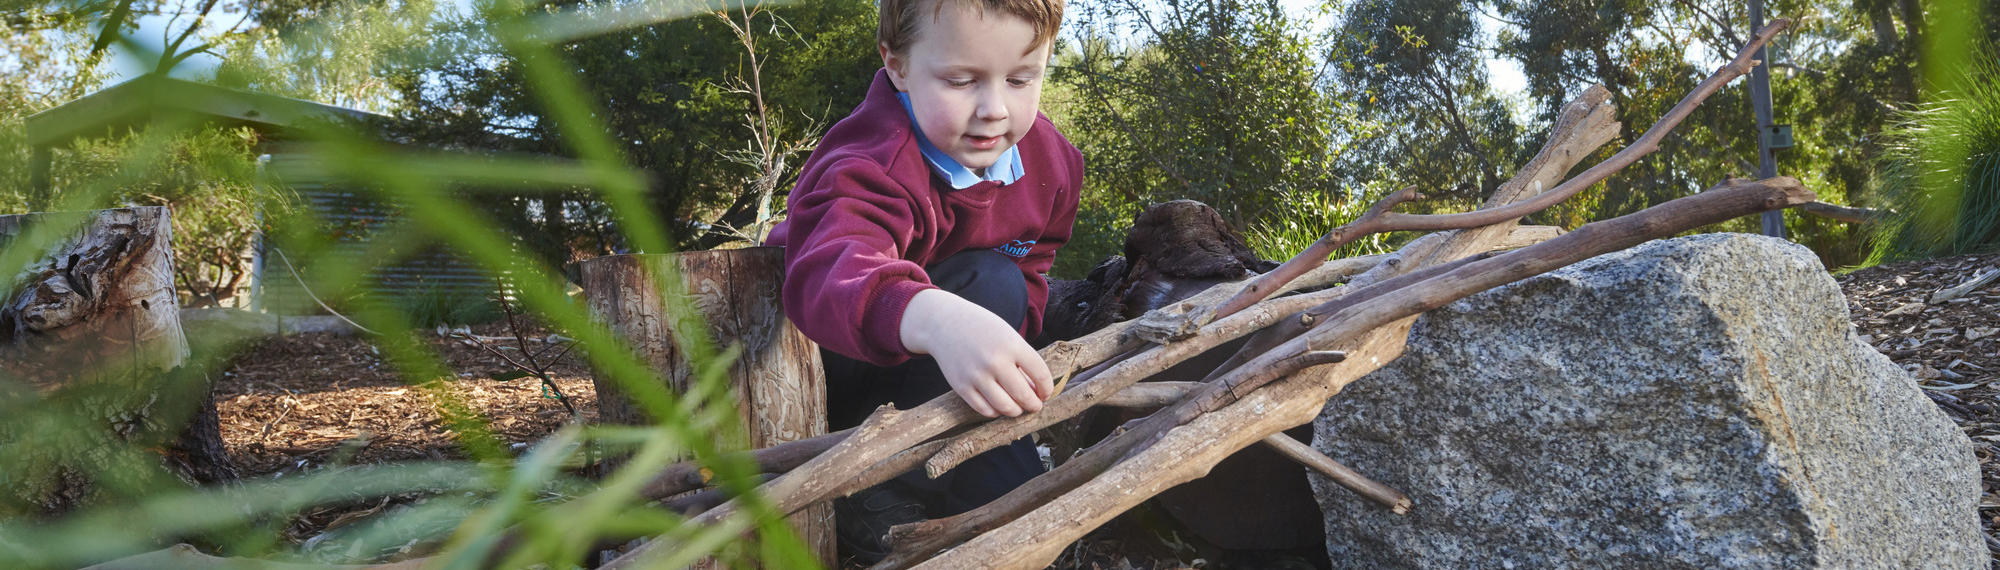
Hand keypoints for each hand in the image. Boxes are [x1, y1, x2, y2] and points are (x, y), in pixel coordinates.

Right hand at [899, 289, 1053, 417]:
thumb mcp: (1007, 336)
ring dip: (1016, 411)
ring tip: (1018, 407)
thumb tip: (1036, 391)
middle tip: (1035, 405)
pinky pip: (985, 410)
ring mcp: (976, 375)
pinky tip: (999, 405)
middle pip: (1024, 395)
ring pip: (1005, 407)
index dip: (1047, 388)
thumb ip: (1022, 361)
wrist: (944, 324)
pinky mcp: (961, 387)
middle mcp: (995, 361)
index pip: (1040, 375)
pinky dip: (996, 411)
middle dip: (1034, 405)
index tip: (1045, 393)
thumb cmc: (982, 330)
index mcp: (1011, 345)